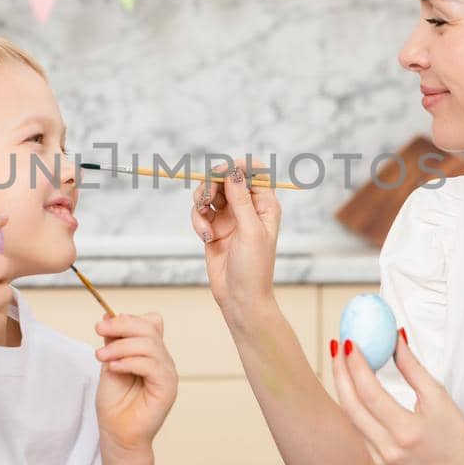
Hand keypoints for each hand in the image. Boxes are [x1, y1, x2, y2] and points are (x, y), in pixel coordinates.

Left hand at [94, 312, 177, 457]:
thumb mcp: (109, 364)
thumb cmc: (115, 404)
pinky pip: (152, 365)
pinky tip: (114, 368)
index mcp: (152, 353)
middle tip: (98, 330)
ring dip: (120, 346)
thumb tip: (108, 316)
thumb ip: (113, 343)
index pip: (151, 322)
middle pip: (151, 327)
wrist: (117, 434)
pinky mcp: (167, 388)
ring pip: (149, 344)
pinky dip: (129, 362)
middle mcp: (163, 360)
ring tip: (101, 357)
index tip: (102, 325)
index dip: (128, 319)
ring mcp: (168, 374)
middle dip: (121, 325)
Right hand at [188, 159, 281, 317]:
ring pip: (210, 193)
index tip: (223, 171)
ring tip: (203, 219)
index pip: (255, 172)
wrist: (240, 298)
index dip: (239, 167)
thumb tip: (233, 171)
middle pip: (226, 178)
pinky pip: (200, 212)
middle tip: (206, 197)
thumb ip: (240, 199)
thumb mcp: (250, 230)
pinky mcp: (213, 228)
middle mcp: (248, 207)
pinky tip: (204, 237)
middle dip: (213, 184)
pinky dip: (198, 220)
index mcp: (265, 205)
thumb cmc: (254, 267)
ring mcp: (230, 217)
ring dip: (202, 201)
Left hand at [330, 329, 463, 464]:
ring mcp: (380, 457)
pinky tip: (352, 384)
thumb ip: (413, 368)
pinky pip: (358, 427)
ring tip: (341, 360)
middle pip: (351, 405)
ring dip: (343, 386)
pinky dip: (353, 403)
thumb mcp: (439, 397)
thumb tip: (395, 339)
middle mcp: (388, 448)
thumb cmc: (456, 436)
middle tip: (338, 346)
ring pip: (350, 416)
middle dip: (340, 372)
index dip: (357, 366)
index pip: (371, 394)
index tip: (350, 342)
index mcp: (407, 433)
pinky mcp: (378, 459)